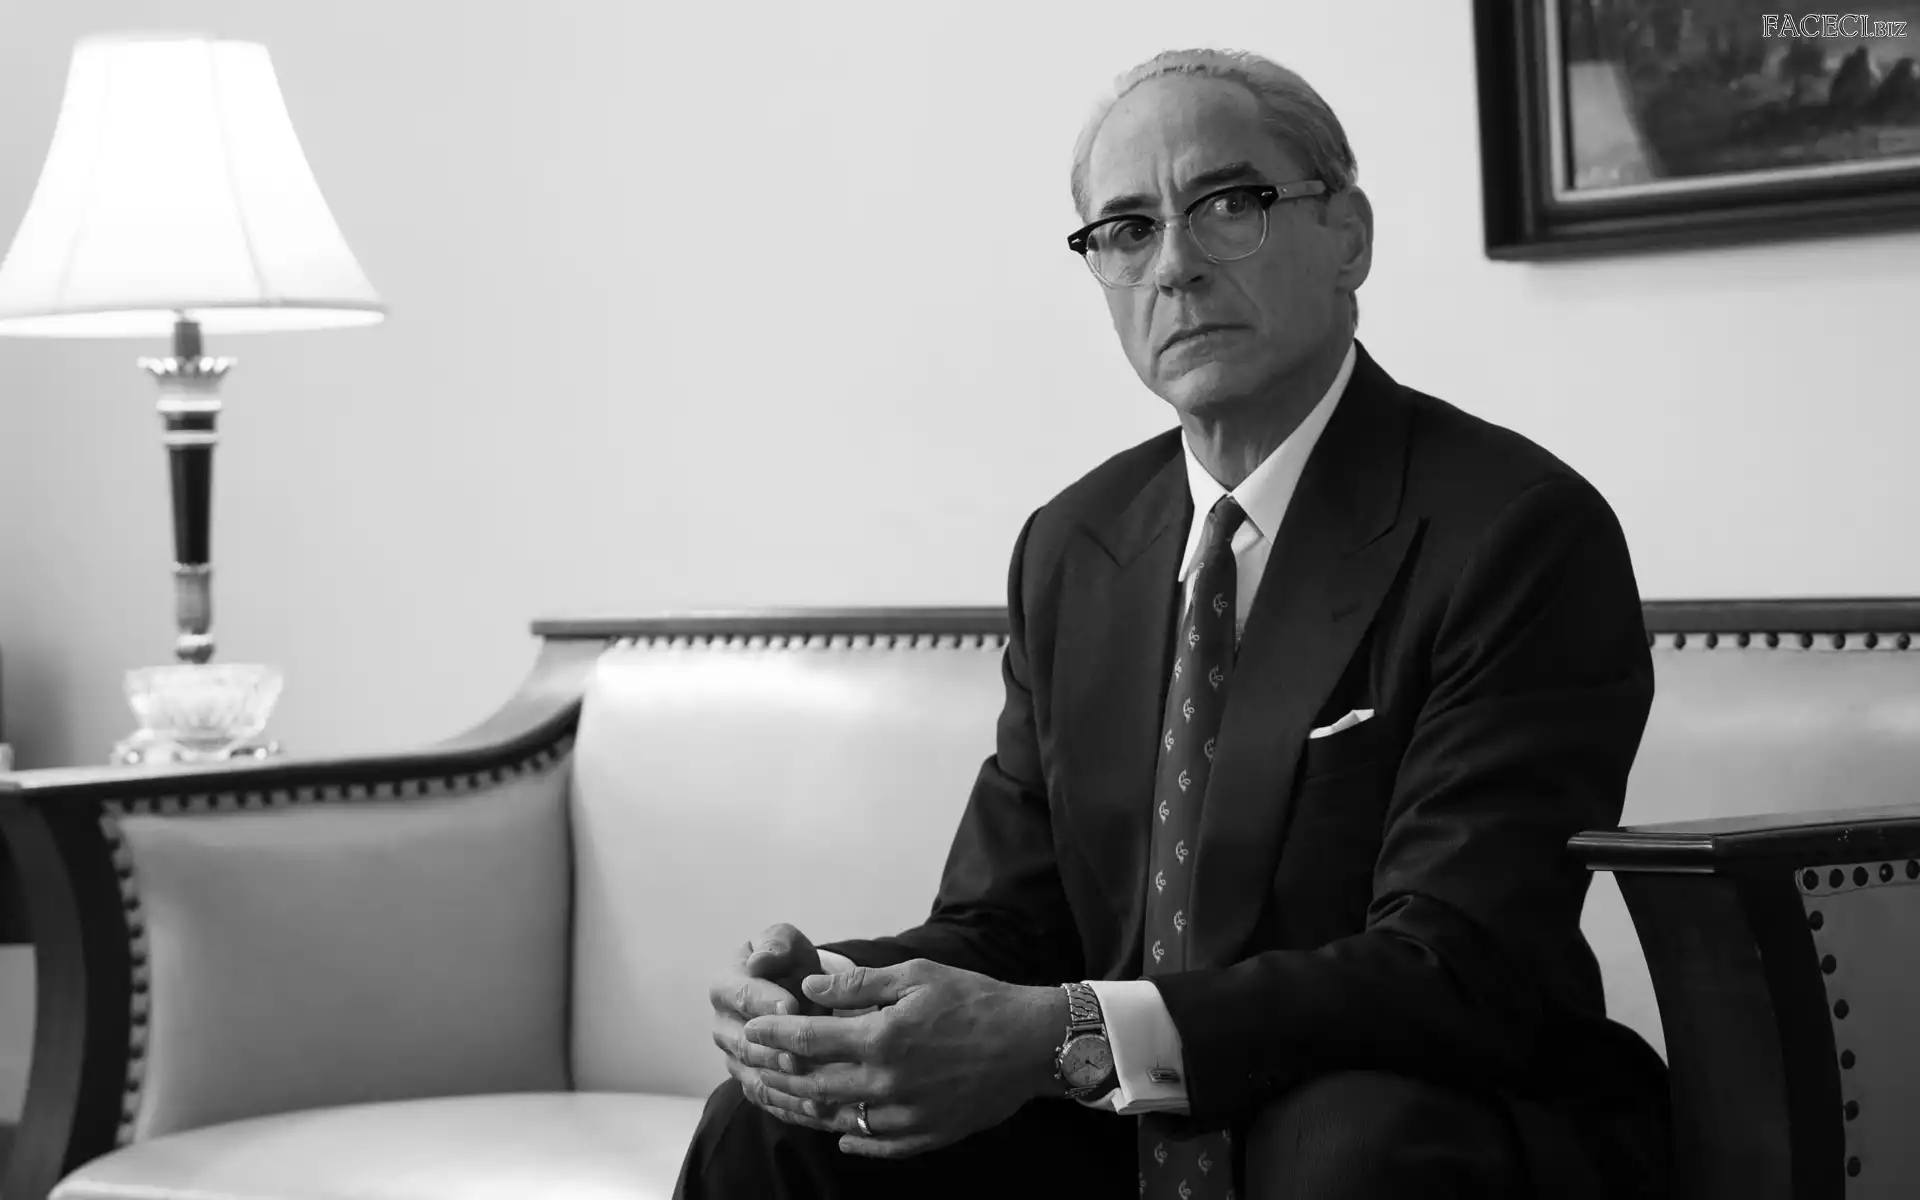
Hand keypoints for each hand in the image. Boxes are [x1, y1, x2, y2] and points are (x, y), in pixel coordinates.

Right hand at [709, 923, 833, 1131]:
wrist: (798, 993)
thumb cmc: (790, 964)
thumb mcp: (786, 943)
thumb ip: (775, 945)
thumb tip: (759, 960)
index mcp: (724, 987)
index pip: (741, 995)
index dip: (766, 1002)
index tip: (793, 1006)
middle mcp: (723, 1026)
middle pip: (743, 1044)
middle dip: (772, 1051)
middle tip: (801, 1056)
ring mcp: (735, 1059)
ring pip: (753, 1077)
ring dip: (782, 1085)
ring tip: (812, 1088)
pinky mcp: (752, 1084)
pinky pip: (767, 1101)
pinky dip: (791, 1108)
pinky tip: (818, 1110)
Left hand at [743, 958, 1065, 1159]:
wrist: (1032, 1043)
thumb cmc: (975, 1000)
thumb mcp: (916, 976)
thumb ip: (859, 984)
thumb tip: (810, 988)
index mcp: (881, 1038)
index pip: (808, 1040)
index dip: (773, 1035)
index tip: (751, 1030)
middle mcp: (886, 1082)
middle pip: (813, 1087)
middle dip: (778, 1075)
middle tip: (754, 1066)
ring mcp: (905, 1115)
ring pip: (839, 1120)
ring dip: (806, 1110)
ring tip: (784, 1100)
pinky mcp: (926, 1134)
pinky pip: (877, 1146)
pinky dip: (853, 1142)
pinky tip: (840, 1136)